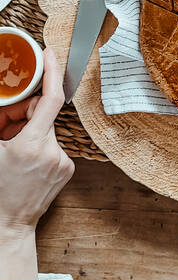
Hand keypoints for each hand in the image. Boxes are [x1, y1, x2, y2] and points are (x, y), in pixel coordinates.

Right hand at [0, 49, 74, 279]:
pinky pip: (54, 146)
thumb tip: (5, 106)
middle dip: (25, 113)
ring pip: (47, 131)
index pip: (51, 99)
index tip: (52, 54)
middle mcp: (53, 151)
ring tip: (12, 149)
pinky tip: (26, 161)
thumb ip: (0, 122)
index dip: (52, 73)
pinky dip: (40, 145)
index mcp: (32, 144)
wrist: (9, 225)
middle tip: (5, 123)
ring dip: (32, 132)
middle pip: (44, 115)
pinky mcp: (68, 168)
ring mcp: (63, 161)